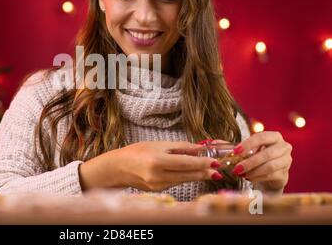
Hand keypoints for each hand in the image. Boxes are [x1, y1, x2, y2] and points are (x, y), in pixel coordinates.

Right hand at [79, 141, 223, 191]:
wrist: (117, 168)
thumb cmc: (135, 152)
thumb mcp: (157, 144)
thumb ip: (179, 147)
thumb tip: (198, 149)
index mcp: (156, 161)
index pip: (185, 163)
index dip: (202, 163)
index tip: (214, 162)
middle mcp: (157, 175)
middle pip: (187, 174)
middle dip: (204, 172)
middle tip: (218, 169)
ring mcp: (157, 185)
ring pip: (183, 180)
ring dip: (197, 176)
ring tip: (210, 172)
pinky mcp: (157, 190)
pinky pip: (176, 183)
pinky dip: (185, 178)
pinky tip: (193, 174)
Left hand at [231, 131, 291, 192]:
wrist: (271, 174)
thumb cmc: (257, 157)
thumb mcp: (246, 150)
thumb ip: (231, 146)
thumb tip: (212, 143)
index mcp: (274, 136)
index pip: (261, 137)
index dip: (247, 144)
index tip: (235, 152)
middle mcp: (283, 147)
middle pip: (266, 154)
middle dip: (249, 162)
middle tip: (235, 169)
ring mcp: (286, 161)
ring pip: (269, 166)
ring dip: (252, 171)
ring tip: (240, 174)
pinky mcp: (285, 174)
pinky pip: (271, 176)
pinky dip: (257, 177)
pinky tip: (248, 178)